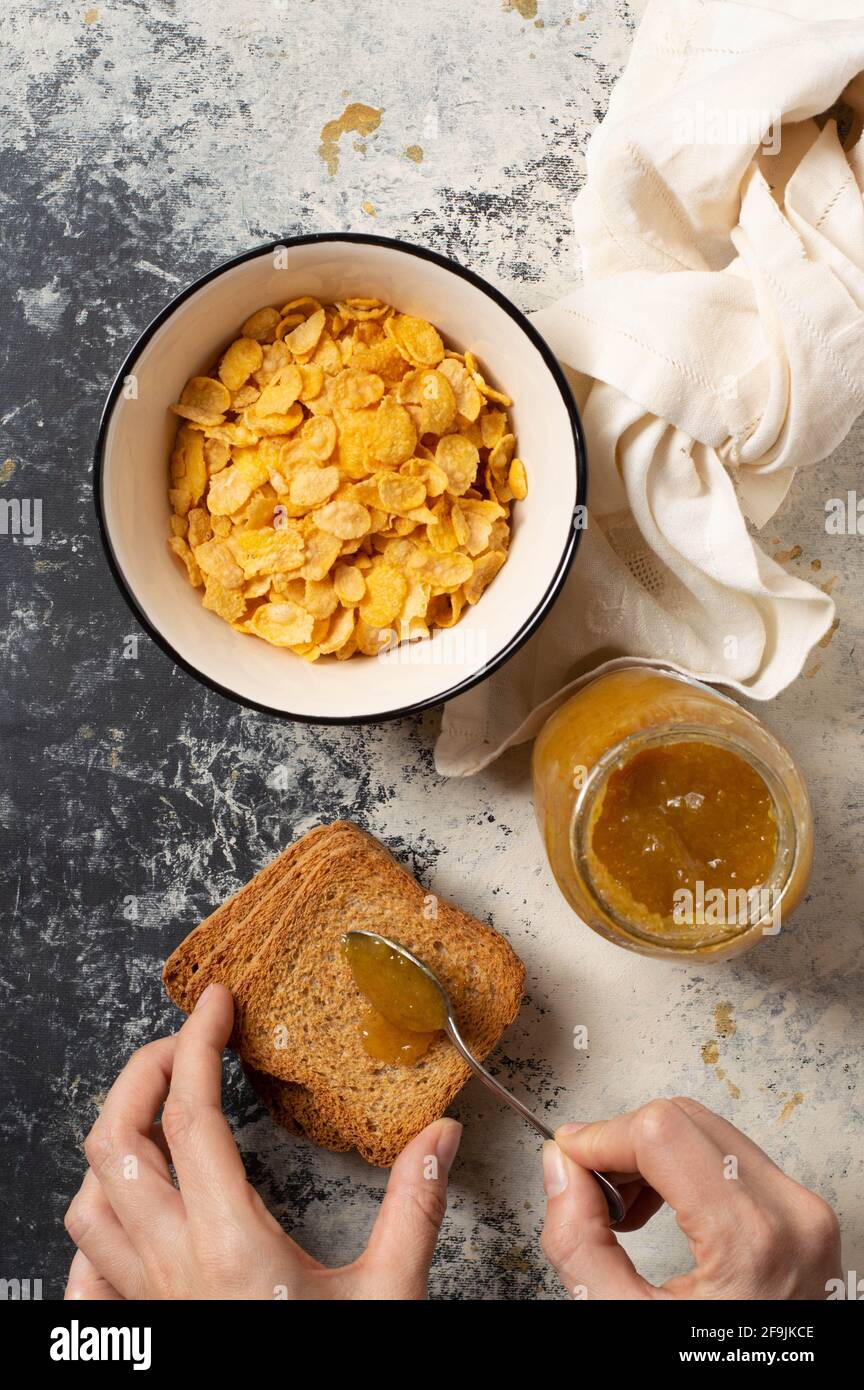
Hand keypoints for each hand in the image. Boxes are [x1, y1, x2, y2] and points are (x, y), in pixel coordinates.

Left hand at [64, 984, 460, 1299]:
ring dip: (115, 1141)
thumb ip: (412, 1209)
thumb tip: (437, 1135)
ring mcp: (144, 1304)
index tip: (215, 1005)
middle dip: (142, 1073)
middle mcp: (171, 1267)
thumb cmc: (334, 1378)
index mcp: (230, 1244)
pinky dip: (93, 1226)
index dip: (197, 1044)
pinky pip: (81, 1273)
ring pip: (88, 1200)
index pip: (190, 1115)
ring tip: (159, 1114)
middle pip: (115, 1141)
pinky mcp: (138, 1335)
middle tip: (186, 1044)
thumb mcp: (387, 1298)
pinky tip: (125, 1214)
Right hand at [541, 1097, 840, 1299]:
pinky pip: (730, 1155)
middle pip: (682, 1120)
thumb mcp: (627, 1322)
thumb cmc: (714, 1370)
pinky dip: (682, 1168)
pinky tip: (659, 1208)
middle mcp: (790, 1214)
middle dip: (622, 1145)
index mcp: (750, 1241)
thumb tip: (560, 1168)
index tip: (568, 1159)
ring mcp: (804, 1211)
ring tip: (623, 1212)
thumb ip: (579, 1243)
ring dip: (649, 1155)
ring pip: (706, 1130)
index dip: (600, 1137)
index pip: (660, 1132)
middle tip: (590, 1191)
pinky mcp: (804, 1213)